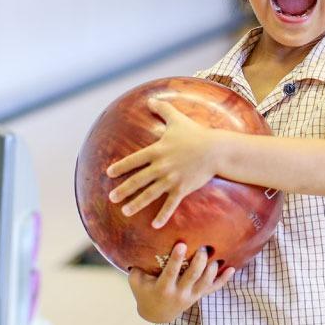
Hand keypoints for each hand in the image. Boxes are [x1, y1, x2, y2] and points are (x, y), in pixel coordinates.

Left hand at [104, 99, 221, 228]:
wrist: (215, 149)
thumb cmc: (196, 133)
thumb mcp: (177, 119)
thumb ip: (162, 109)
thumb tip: (150, 99)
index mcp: (157, 151)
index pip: (134, 160)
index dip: (121, 167)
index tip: (109, 173)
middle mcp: (161, 166)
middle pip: (138, 180)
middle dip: (123, 190)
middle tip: (111, 197)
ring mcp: (171, 179)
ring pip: (150, 194)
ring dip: (136, 203)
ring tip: (125, 211)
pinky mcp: (182, 188)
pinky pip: (170, 204)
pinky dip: (162, 215)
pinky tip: (154, 224)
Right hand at [128, 243, 235, 322]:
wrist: (156, 314)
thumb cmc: (144, 292)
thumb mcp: (136, 281)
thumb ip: (137, 266)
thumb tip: (138, 244)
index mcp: (163, 288)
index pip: (171, 272)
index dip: (176, 259)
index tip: (181, 244)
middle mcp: (179, 293)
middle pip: (193, 276)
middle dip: (199, 261)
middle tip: (202, 247)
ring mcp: (191, 296)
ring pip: (205, 282)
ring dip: (211, 269)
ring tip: (214, 255)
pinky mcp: (198, 296)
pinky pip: (213, 288)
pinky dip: (223, 279)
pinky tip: (232, 268)